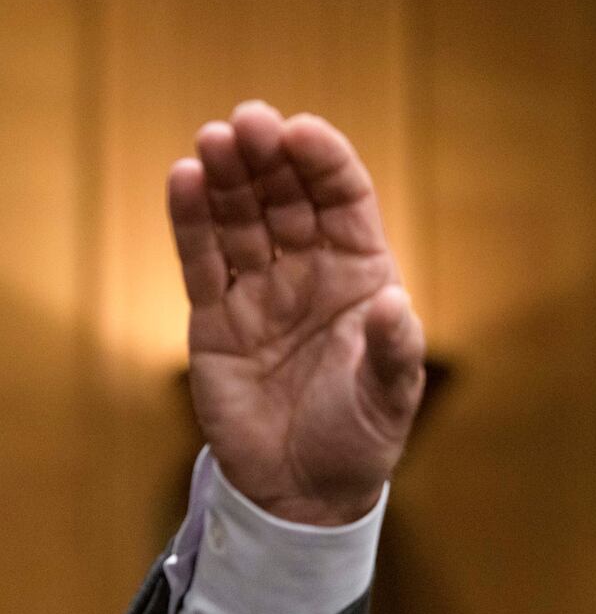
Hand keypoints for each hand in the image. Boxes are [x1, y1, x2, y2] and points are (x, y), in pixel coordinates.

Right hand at [169, 101, 424, 524]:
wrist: (305, 492)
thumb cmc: (360, 438)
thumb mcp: (390, 397)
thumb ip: (393, 350)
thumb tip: (394, 302)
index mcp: (362, 276)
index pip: (345, 202)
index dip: (325, 164)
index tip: (302, 132)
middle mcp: (310, 272)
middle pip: (287, 198)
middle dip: (269, 158)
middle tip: (248, 121)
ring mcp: (260, 291)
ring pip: (240, 219)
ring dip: (227, 177)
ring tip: (213, 139)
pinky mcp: (214, 319)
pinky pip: (202, 259)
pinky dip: (191, 219)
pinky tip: (184, 178)